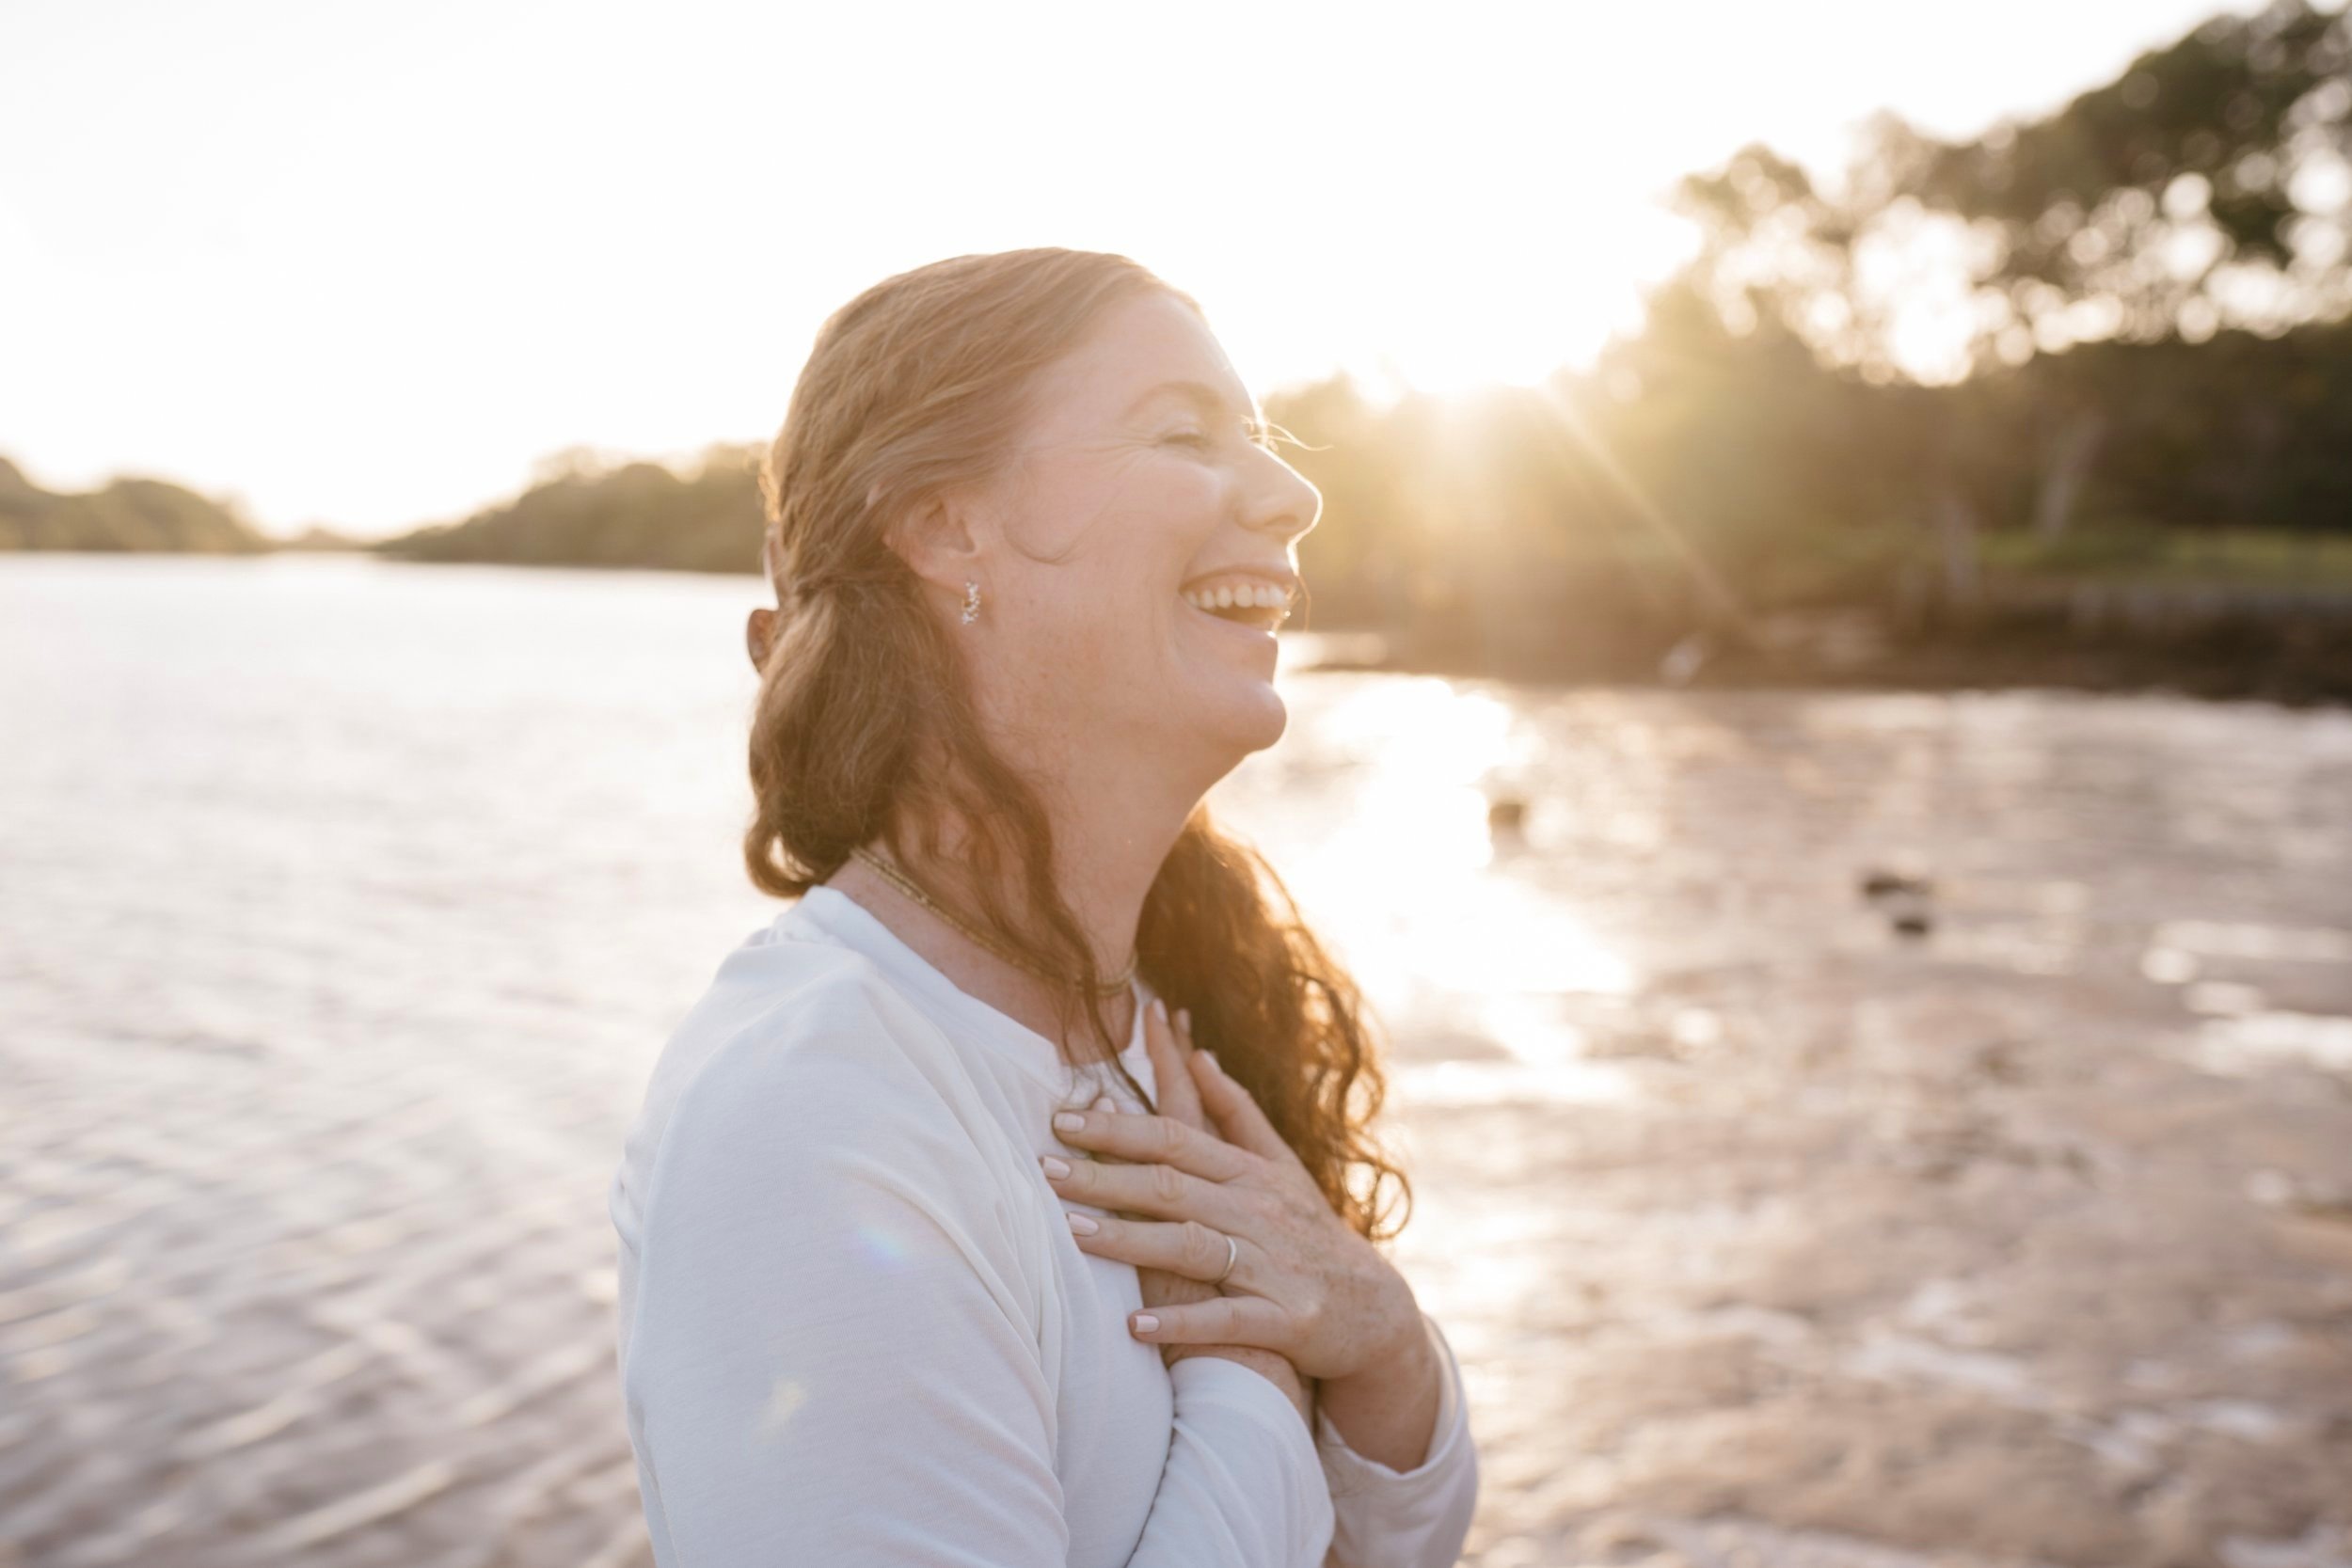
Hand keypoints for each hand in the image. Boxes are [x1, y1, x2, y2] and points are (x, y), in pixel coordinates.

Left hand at [1053, 999, 1311, 1427]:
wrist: (1377, 1313)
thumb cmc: (1311, 1233)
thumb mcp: (1283, 1166)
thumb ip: (1237, 1112)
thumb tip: (1198, 1054)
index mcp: (1250, 1172)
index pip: (1175, 1137)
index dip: (1117, 1127)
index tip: (1061, 1119)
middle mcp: (1258, 1211)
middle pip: (1172, 1186)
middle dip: (1105, 1175)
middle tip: (1044, 1169)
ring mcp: (1273, 1265)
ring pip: (1191, 1246)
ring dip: (1130, 1240)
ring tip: (1072, 1234)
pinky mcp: (1288, 1320)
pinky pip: (1229, 1320)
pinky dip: (1184, 1323)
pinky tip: (1134, 1327)